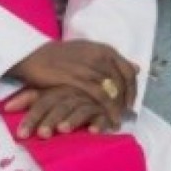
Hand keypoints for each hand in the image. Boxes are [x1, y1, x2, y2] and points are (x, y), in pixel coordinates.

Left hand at [3, 85, 112, 138]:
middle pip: (60, 106)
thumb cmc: (69, 96)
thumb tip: (6, 106)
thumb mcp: (49, 95)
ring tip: (63, 129)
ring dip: (72, 119)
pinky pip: (103, 116)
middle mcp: (73, 95)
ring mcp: (90, 102)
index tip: (21, 134)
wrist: (100, 88)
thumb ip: (29, 99)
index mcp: (58, 91)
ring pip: (81, 109)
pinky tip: (94, 131)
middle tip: (42, 134)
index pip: (42, 102)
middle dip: (50, 119)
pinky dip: (99, 123)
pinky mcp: (106, 111)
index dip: (32, 117)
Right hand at [6, 40, 138, 122]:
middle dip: (125, 100)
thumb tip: (137, 67)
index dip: (133, 88)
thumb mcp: (89, 52)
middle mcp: (100, 57)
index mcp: (104, 50)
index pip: (128, 70)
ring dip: (118, 108)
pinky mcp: (78, 79)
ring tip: (117, 121)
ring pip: (113, 90)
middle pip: (122, 82)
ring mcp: (89, 67)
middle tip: (124, 115)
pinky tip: (109, 120)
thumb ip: (113, 61)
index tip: (131, 102)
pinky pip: (101, 96)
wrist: (32, 55)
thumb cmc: (60, 56)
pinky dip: (108, 110)